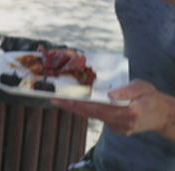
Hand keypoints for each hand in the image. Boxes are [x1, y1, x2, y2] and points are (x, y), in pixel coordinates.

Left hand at [53, 80, 174, 138]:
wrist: (163, 115)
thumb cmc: (151, 96)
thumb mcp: (142, 87)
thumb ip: (127, 90)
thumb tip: (109, 95)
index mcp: (129, 110)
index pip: (97, 107)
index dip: (77, 103)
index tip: (61, 99)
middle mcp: (124, 122)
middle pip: (92, 113)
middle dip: (72, 106)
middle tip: (54, 99)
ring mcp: (121, 128)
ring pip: (95, 117)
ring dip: (79, 109)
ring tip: (63, 100)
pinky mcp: (120, 130)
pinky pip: (102, 119)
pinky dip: (91, 112)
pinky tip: (81, 105)